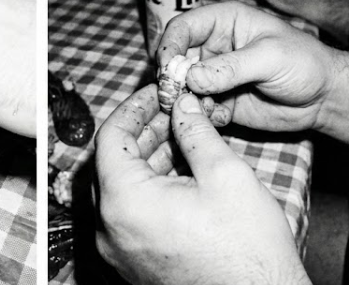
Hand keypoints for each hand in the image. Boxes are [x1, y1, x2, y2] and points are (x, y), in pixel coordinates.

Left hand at [95, 86, 309, 284]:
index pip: (110, 137)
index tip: (154, 94)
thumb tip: (183, 106)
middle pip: (112, 163)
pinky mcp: (129, 261)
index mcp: (124, 202)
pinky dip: (146, 190)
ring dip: (146, 160)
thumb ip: (196, 133)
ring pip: (120, 189)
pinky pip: (128, 215)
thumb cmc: (246, 250)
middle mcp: (109, 227)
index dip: (133, 108)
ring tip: (181, 139)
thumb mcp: (226, 176)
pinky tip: (177, 175)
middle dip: (142, 133)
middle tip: (171, 112)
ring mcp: (116, 248)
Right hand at [158, 1, 348, 140]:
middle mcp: (213, 47)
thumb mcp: (270, 58)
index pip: (182, 27)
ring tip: (204, 108)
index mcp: (224, 22)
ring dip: (184, 99)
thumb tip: (190, 77)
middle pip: (175, 59)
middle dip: (171, 78)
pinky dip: (201, 114)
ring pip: (181, 86)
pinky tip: (222, 116)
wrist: (324, 98)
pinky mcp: (217, 100)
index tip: (166, 68)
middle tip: (174, 95)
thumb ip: (230, 67)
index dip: (169, 45)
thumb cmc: (305, 63)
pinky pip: (196, 108)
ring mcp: (213, 75)